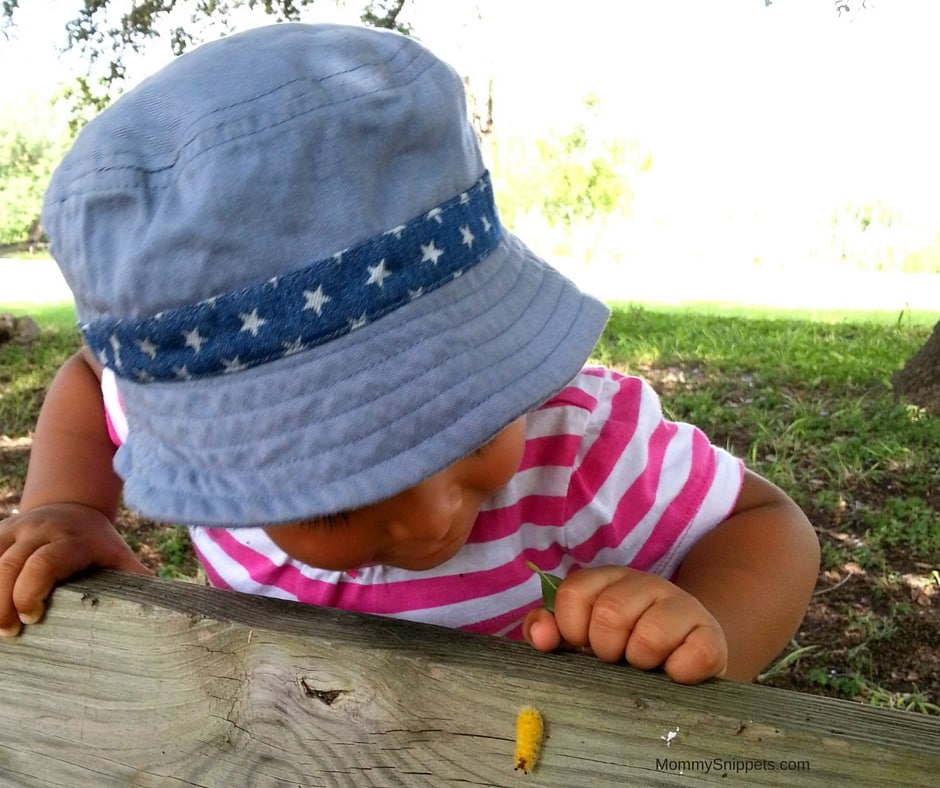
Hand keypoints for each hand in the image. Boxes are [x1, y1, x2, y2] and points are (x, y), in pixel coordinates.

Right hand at [0, 503, 151, 636]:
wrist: (72, 508)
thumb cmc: (98, 544)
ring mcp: (13, 530)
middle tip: (6, 633)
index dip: (32, 591)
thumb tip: (164, 609)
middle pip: (10, 565)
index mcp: (72, 540)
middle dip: (1, 601)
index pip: (45, 563)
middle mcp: (39, 531)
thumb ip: (136, 578)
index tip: (32, 618)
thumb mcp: (119, 556)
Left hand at [522, 566, 727, 683]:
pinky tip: (674, 673)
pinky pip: (693, 656)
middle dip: (605, 648)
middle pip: (610, 613)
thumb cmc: (624, 645)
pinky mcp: (711, 637)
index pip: (573, 593)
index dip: (571, 628)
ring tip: (644, 665)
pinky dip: (678, 673)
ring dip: (640, 662)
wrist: (686, 653)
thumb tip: (541, 636)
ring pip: (649, 636)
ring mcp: (682, 606)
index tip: (582, 644)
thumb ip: (549, 629)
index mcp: (608, 579)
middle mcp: (645, 584)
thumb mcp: (582, 634)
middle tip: (616, 658)